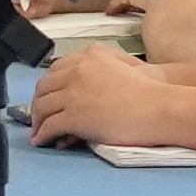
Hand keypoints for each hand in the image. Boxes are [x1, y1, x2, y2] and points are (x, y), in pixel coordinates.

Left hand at [21, 40, 164, 150]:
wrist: (158, 107)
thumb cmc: (150, 90)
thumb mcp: (125, 64)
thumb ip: (104, 65)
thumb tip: (88, 81)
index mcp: (90, 55)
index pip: (56, 69)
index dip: (48, 85)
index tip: (47, 96)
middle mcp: (78, 70)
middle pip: (45, 86)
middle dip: (38, 102)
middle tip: (38, 115)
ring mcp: (74, 93)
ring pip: (43, 106)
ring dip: (37, 120)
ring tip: (38, 130)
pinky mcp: (74, 115)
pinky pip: (50, 125)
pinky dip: (42, 134)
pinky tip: (41, 140)